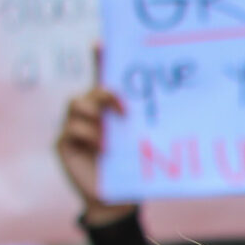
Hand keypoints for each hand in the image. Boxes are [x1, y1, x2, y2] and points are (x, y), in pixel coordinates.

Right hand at [54, 46, 133, 226]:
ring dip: (95, 115)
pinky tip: (103, 148)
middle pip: (89, 91)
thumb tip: (181, 106)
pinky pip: (71, 129)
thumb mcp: (144, 143)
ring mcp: (74, 128)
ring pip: (76, 104)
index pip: (103, 80)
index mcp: (110, 112)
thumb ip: (148, 125)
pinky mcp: (63, 144)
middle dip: (105, 95)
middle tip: (123, 110)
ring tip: (110, 135)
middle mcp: (90, 116)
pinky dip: (89, 135)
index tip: (101, 42)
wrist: (118, 202)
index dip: (100, 60)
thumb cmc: (134, 170)